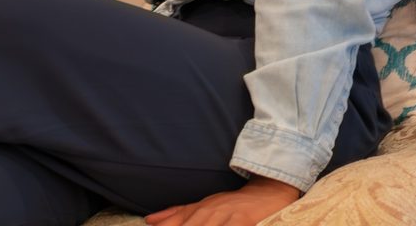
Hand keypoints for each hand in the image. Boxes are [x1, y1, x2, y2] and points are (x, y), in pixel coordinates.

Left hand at [145, 175, 301, 224]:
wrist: (266, 193)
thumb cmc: (232, 205)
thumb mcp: (204, 206)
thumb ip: (177, 215)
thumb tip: (149, 220)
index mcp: (198, 211)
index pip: (175, 224)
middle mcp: (209, 213)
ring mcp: (226, 217)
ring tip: (202, 225)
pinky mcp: (243, 221)